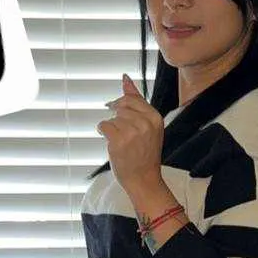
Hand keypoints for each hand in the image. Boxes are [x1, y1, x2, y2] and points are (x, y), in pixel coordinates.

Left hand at [97, 73, 163, 192]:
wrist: (143, 179)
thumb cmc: (144, 153)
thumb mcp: (147, 125)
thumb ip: (136, 100)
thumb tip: (125, 78)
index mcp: (155, 117)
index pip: (131, 99)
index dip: (121, 105)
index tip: (120, 116)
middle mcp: (145, 123)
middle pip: (120, 107)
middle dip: (117, 117)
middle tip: (122, 133)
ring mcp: (132, 132)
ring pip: (112, 117)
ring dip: (111, 127)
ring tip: (121, 141)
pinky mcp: (119, 140)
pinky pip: (103, 125)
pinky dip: (102, 132)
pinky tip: (110, 141)